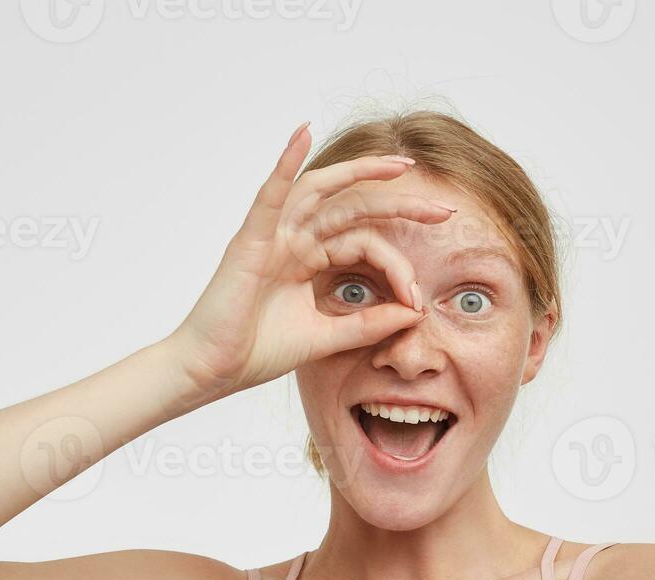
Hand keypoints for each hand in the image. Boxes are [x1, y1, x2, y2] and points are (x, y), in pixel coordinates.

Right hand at [169, 121, 457, 398]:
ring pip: (321, 190)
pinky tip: (302, 132)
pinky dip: (285, 162)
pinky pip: (271, 194)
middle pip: (353, 208)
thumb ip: (367, 324)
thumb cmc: (254, 351)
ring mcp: (272, 235)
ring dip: (360, 172)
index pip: (365, 244)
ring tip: (398, 164)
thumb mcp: (326, 337)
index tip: (418, 300)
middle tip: (443, 211)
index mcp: (308, 259)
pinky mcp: (251, 240)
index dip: (398, 267)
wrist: (211, 372)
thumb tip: (414, 314)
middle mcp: (292, 239)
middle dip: (400, 205)